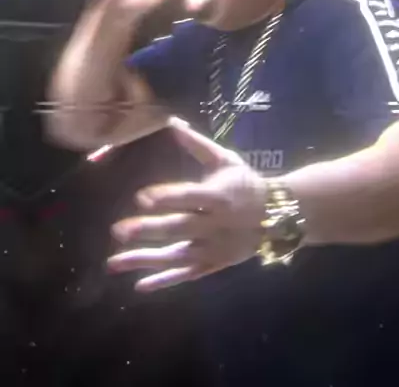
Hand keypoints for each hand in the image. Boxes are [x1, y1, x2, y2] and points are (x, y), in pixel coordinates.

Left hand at [107, 119, 266, 291]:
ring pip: (177, 256)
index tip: (141, 197)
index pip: (190, 196)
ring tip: (113, 262)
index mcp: (218, 195)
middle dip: (149, 230)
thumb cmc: (244, 183)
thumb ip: (197, 144)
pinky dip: (165, 281)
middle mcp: (215, 224)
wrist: (275, 216)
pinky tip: (139, 285)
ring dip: (145, 260)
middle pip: (179, 228)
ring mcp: (214, 248)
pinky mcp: (213, 265)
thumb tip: (172, 122)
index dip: (167, 197)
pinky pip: (186, 275)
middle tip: (117, 230)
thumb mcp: (225, 159)